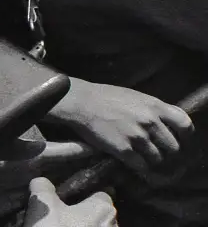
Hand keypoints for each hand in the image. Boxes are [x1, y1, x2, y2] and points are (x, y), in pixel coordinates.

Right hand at [24, 178, 116, 225]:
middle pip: (99, 216)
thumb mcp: (42, 204)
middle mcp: (113, 226)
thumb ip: (43, 187)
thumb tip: (42, 182)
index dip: (83, 196)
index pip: (99, 194)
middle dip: (84, 217)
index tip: (67, 201)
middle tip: (62, 218)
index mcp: (103, 208)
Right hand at [48, 78, 192, 173]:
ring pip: (158, 159)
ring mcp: (137, 137)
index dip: (186, 136)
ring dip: (152, 160)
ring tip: (143, 157)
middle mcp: (150, 122)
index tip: (180, 140)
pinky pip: (142, 166)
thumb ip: (154, 110)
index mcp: (155, 106)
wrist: (80, 102)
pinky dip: (141, 168)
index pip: (185, 125)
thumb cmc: (106, 97)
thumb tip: (168, 125)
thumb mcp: (135, 96)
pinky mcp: (124, 150)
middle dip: (167, 152)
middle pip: (173, 147)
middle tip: (158, 152)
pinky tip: (134, 164)